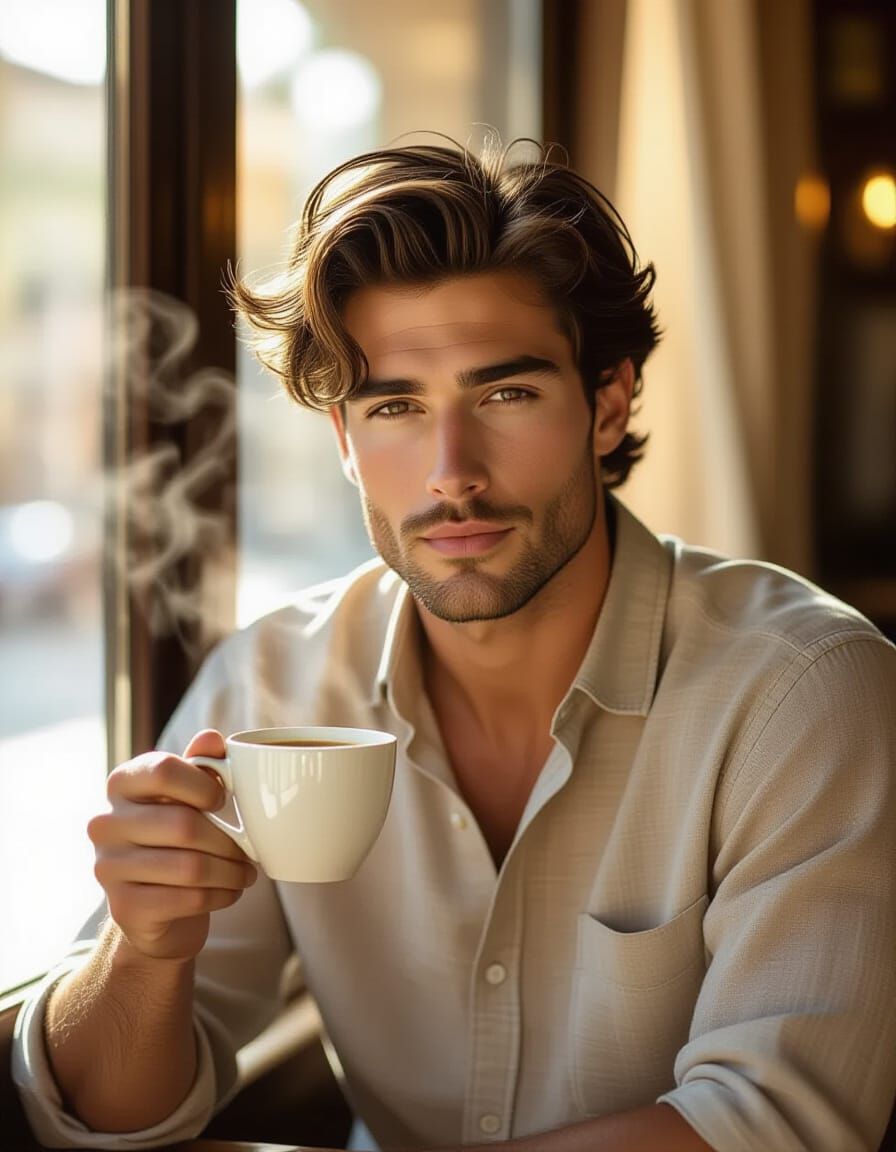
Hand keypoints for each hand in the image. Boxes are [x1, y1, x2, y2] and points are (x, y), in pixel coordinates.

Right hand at [88, 729, 257, 960]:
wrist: (156, 904)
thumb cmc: (177, 836)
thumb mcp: (189, 795)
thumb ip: (201, 765)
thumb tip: (212, 738)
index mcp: (121, 783)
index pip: (163, 771)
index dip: (203, 785)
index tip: (223, 800)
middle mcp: (105, 823)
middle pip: (183, 825)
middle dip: (228, 841)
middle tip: (249, 851)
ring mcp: (108, 867)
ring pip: (190, 867)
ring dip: (230, 872)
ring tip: (245, 873)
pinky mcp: (124, 907)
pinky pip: (189, 899)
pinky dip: (221, 895)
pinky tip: (230, 891)